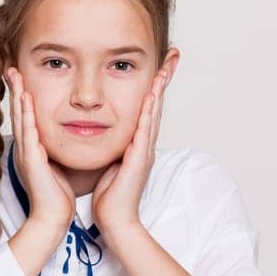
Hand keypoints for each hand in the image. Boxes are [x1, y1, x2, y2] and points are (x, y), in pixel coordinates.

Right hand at [5, 68, 74, 229]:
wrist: (52, 219)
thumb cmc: (57, 197)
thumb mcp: (56, 167)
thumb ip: (54, 152)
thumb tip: (62, 140)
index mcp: (31, 149)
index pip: (26, 117)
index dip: (23, 96)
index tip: (21, 77)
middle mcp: (25, 148)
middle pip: (19, 112)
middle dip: (15, 89)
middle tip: (11, 67)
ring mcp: (26, 154)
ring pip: (20, 118)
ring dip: (17, 95)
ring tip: (15, 75)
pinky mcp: (31, 161)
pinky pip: (28, 133)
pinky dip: (27, 114)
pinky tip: (26, 99)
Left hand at [92, 70, 168, 231]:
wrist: (115, 219)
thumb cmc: (109, 194)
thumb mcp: (111, 161)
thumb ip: (113, 146)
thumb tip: (102, 131)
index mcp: (138, 143)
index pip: (147, 107)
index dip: (153, 85)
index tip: (159, 64)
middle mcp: (145, 143)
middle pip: (156, 104)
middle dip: (164, 79)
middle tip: (174, 55)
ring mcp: (145, 150)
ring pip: (154, 113)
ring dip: (159, 89)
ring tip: (165, 67)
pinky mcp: (139, 159)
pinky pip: (144, 130)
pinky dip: (149, 112)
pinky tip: (151, 95)